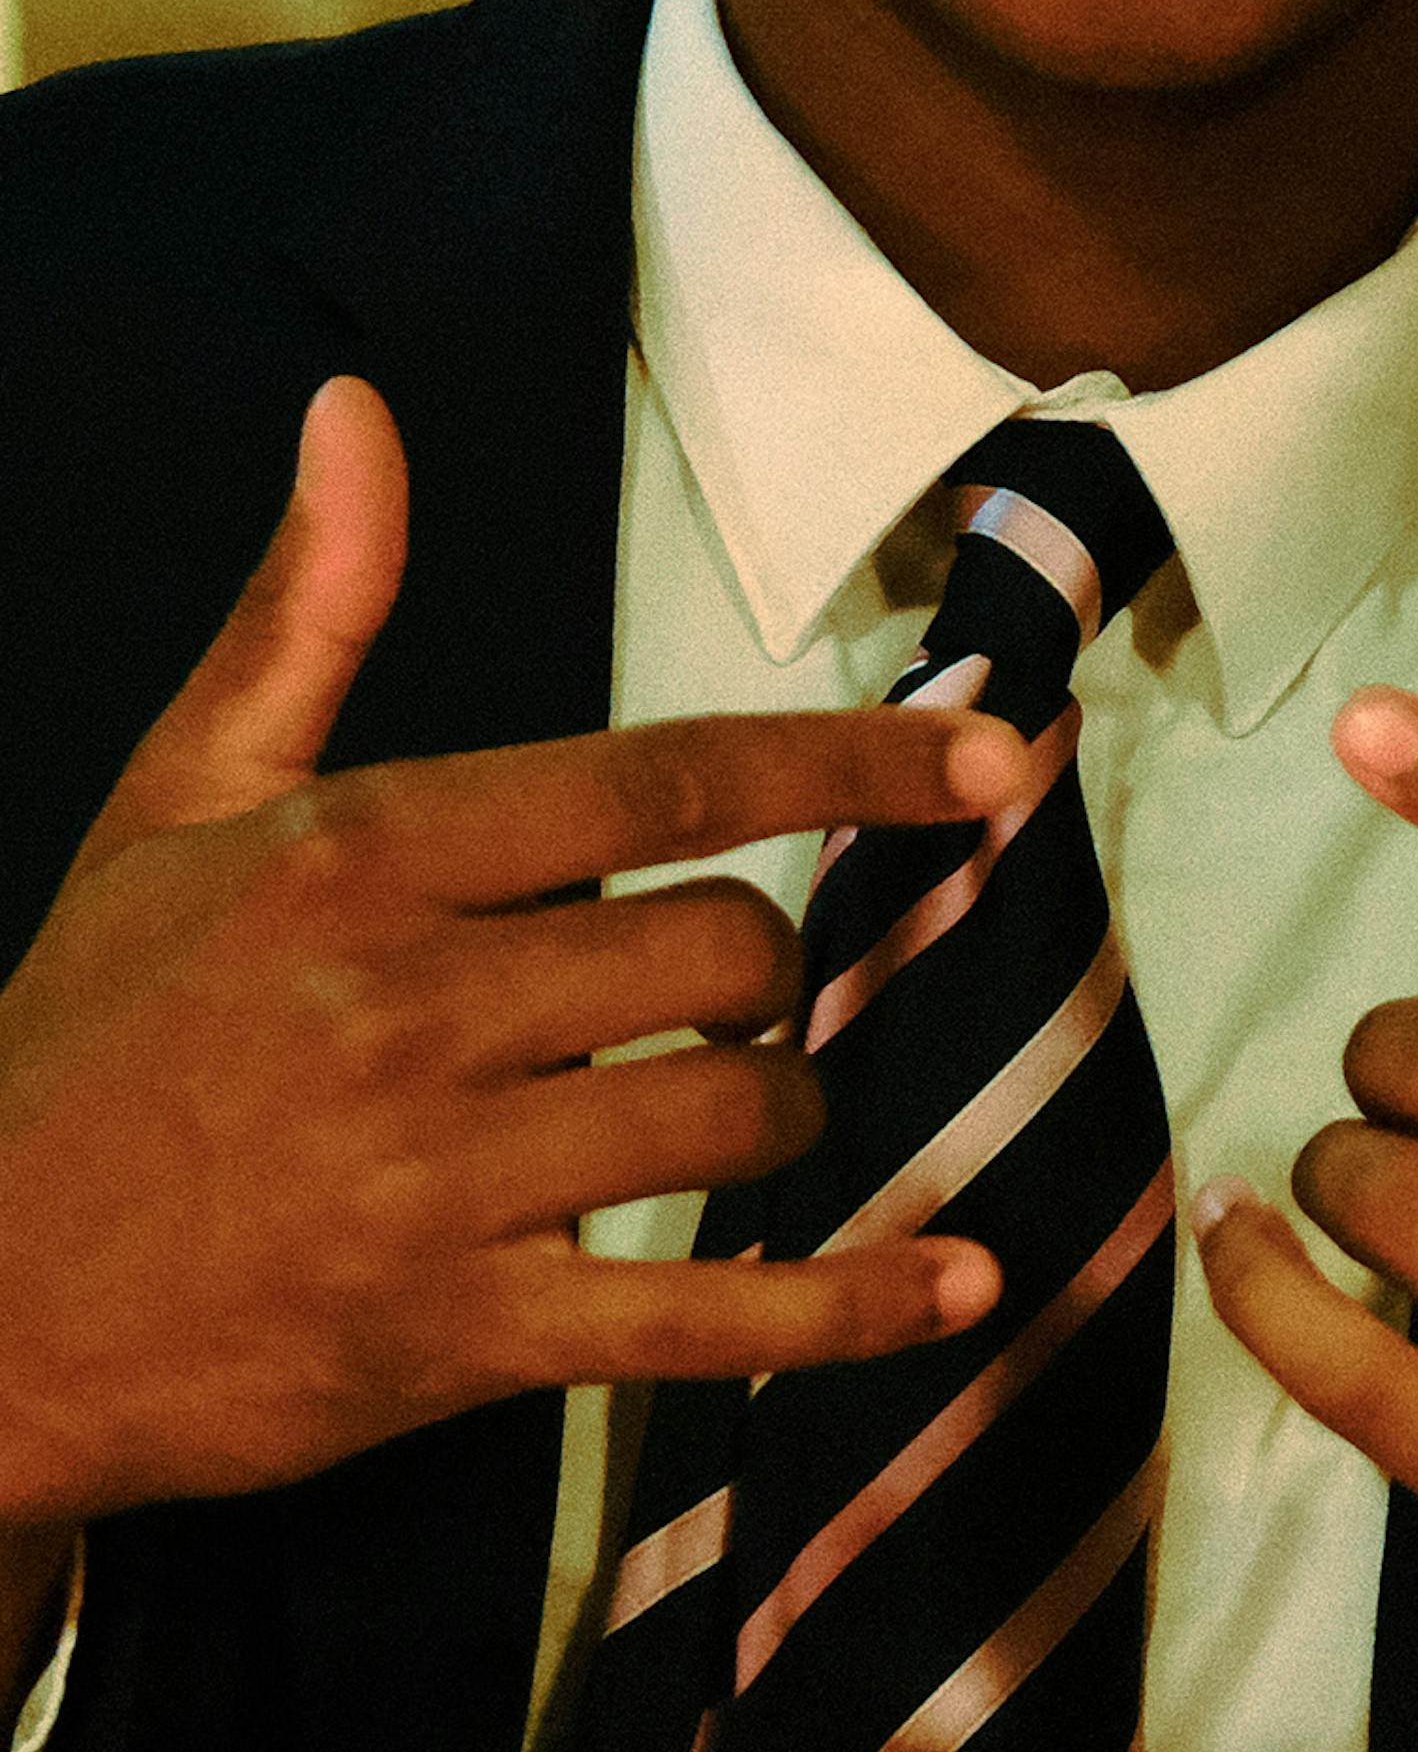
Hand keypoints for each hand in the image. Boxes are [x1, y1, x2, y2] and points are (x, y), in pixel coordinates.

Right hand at [0, 378, 1033, 1529]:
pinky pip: (700, 1313)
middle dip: (764, 975)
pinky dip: (846, 1304)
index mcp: (361, 857)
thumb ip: (306, 613)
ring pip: (733, 1112)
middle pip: (722, 953)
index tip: (994, 759)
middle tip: (713, 1000)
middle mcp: (407, 1004)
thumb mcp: (174, 805)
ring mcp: (434, 1177)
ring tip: (721, 1114)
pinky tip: (956, 1288)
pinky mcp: (452, 1335)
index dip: (849, 762)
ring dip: (778, 1111)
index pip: (662, 783)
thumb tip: (356, 416)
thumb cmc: (90, 1041)